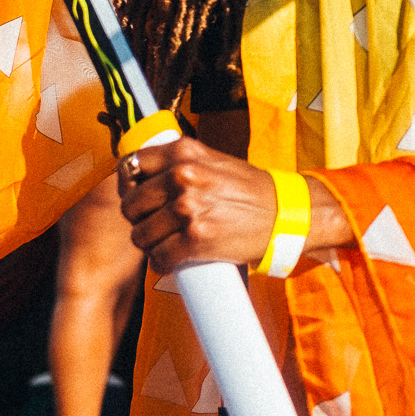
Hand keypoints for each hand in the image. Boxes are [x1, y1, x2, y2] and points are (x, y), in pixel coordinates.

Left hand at [118, 137, 348, 271]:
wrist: (285, 213)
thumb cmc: (250, 190)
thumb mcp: (213, 161)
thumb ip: (180, 164)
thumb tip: (141, 178)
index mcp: (184, 152)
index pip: (130, 166)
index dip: (129, 186)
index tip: (137, 196)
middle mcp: (183, 176)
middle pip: (130, 205)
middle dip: (139, 219)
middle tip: (156, 224)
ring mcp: (188, 208)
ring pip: (140, 235)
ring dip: (151, 244)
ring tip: (169, 242)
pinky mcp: (195, 239)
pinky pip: (159, 258)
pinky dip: (163, 263)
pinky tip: (176, 258)